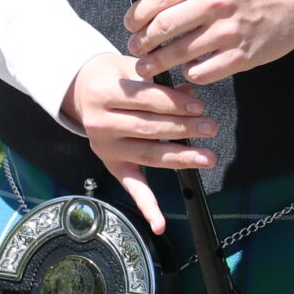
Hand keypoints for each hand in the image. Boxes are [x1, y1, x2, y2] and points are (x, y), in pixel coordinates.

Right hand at [61, 53, 215, 233]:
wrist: (82, 90)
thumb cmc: (113, 77)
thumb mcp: (132, 69)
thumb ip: (160, 81)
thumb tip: (191, 95)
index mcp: (104, 93)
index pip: (146, 100)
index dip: (175, 103)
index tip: (199, 106)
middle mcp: (100, 123)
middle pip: (148, 128)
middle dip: (183, 129)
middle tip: (210, 128)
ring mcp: (105, 148)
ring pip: (147, 155)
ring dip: (179, 158)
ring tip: (206, 157)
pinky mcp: (112, 166)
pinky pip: (131, 187)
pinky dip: (146, 207)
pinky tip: (160, 224)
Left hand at [125, 0, 293, 84]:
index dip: (136, 15)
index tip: (130, 24)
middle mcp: (216, 3)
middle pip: (163, 28)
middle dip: (142, 42)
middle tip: (136, 48)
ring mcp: (230, 32)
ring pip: (179, 54)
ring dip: (157, 63)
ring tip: (148, 67)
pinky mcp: (243, 56)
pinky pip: (204, 72)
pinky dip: (190, 74)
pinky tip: (187, 71)